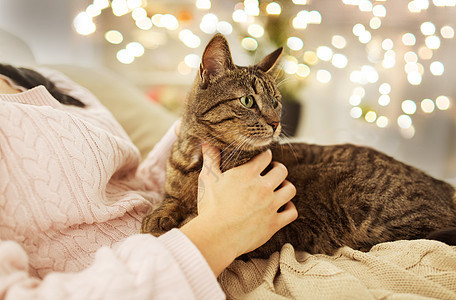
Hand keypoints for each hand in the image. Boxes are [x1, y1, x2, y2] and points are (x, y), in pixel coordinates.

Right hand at [180, 142, 296, 275]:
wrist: (216, 237)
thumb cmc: (210, 207)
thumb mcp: (207, 179)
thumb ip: (211, 158)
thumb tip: (206, 140)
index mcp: (247, 174)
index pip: (266, 156)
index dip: (265, 156)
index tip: (262, 160)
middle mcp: (263, 187)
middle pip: (282, 170)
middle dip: (278, 170)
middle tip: (271, 173)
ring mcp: (271, 205)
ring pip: (290, 189)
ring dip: (285, 187)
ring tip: (278, 189)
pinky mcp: (274, 223)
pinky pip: (292, 212)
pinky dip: (289, 209)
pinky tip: (282, 208)